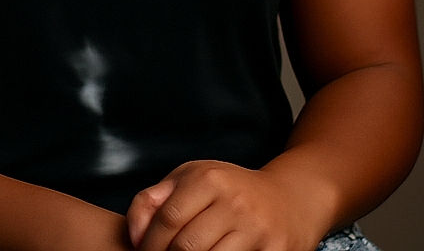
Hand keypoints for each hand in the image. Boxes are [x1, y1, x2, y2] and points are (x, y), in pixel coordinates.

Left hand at [125, 160, 322, 250]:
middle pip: (186, 246)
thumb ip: (154, 199)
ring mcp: (256, 229)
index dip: (150, 242)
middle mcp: (234, 201)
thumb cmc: (229, 190)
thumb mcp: (191, 179)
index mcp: (210, 178)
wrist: (289, 199)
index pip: (168, 218)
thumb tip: (134, 235)